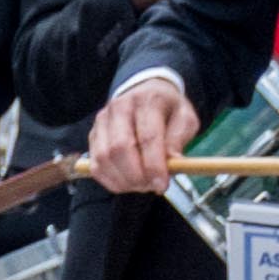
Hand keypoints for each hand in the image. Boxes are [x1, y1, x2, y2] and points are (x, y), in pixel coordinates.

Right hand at [88, 77, 197, 197]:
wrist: (144, 92)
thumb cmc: (167, 110)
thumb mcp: (185, 119)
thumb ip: (179, 139)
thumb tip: (172, 162)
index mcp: (148, 101)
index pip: (148, 137)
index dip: (154, 165)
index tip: (162, 185)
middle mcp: (120, 107)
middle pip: (120, 148)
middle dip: (136, 175)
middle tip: (151, 187)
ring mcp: (102, 121)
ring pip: (104, 157)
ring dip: (122, 180)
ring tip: (140, 185)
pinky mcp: (93, 134)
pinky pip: (95, 164)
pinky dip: (109, 180)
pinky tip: (125, 184)